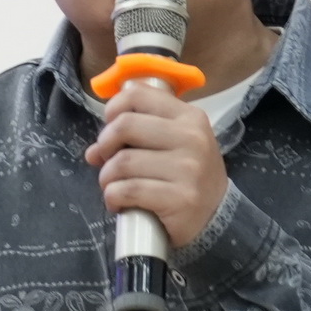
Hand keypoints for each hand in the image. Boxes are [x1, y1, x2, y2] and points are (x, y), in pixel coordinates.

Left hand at [84, 80, 227, 250]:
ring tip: (114, 187)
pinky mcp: (180, 198)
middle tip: (107, 162)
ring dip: (107, 177)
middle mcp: (191, 137)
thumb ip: (137, 136)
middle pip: (124, 125)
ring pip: (122, 162)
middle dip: (105, 145)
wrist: (217, 216)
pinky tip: (119, 203)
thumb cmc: (186, 176)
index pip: (138, 95)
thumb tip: (93, 151)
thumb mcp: (173, 144)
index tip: (111, 127)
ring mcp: (187, 168)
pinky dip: (113, 197)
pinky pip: (128, 190)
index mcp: (188, 117)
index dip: (113, 109)